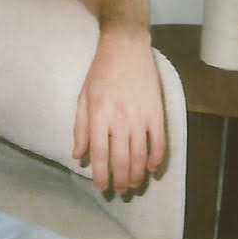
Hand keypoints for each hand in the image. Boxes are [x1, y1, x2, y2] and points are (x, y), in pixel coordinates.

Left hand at [72, 30, 165, 193]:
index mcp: (98, 114)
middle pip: (122, 159)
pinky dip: (157, 159)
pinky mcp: (157, 112)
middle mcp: (120, 118)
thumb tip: (78, 155)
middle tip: (120, 190)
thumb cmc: (100, 71)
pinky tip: (153, 168)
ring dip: (138, 175)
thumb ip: (80, 128)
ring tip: (134, 184)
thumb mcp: (83, 97)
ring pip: (141, 155)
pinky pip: (159, 142)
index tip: (101, 187)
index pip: (99, 153)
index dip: (101, 174)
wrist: (126, 47)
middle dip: (121, 180)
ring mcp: (140, 116)